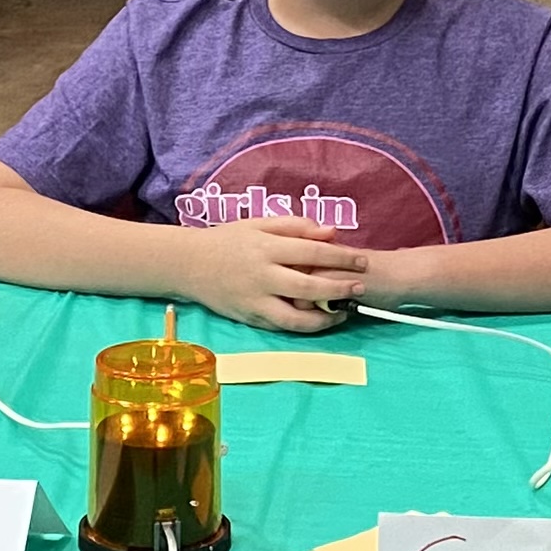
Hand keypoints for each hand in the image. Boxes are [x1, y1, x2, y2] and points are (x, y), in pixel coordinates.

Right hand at [185, 217, 366, 334]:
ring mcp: (254, 300)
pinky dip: (302, 326)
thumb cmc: (228, 240)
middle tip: (360, 288)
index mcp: (266, 247)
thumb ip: (296, 226)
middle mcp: (261, 275)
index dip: (341, 257)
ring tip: (343, 313)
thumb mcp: (259, 224)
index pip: (313, 252)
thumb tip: (331, 232)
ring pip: (295, 317)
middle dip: (339, 289)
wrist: (188, 264)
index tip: (362, 261)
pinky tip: (318, 320)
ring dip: (324, 318)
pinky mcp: (248, 318)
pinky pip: (280, 327)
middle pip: (309, 286)